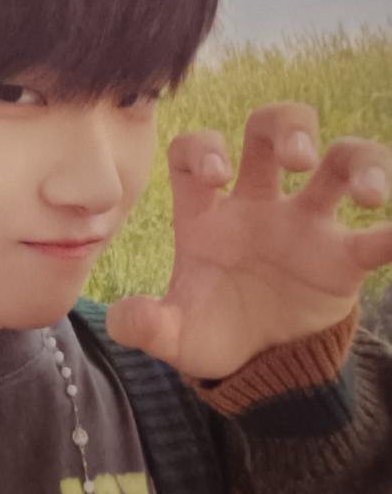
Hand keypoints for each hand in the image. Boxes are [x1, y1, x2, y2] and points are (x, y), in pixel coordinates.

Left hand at [105, 102, 391, 379]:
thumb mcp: (174, 336)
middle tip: (299, 160)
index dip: (205, 147)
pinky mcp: (344, 259)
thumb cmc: (212, 333)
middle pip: (272, 128)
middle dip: (288, 128)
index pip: (197, 149)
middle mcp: (257, 204)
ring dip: (359, 161)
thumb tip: (127, 319)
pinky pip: (379, 238)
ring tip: (367, 194)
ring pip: (339, 161)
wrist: (258, 366)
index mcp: (207, 213)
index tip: (218, 176)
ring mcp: (305, 225)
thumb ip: (146, 326)